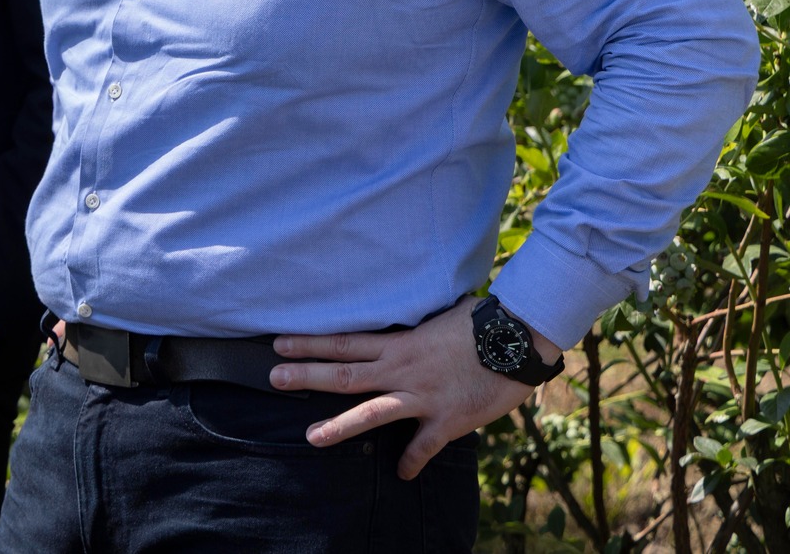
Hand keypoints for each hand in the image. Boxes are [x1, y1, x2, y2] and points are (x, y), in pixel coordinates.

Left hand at [271, 296, 559, 478]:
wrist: (517, 341)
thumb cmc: (480, 322)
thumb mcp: (436, 317)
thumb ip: (411, 327)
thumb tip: (398, 322)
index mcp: (399, 343)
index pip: (344, 342)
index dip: (310, 343)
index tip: (279, 343)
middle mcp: (403, 369)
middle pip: (345, 374)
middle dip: (307, 376)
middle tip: (274, 378)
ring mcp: (423, 396)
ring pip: (373, 412)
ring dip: (340, 426)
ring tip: (310, 437)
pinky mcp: (448, 419)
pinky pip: (423, 446)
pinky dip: (411, 461)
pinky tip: (401, 474)